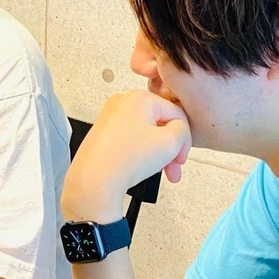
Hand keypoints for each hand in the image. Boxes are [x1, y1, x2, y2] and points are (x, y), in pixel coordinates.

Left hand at [61, 92, 190, 222]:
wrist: (94, 180)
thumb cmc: (124, 160)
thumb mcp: (170, 142)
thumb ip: (183, 130)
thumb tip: (178, 129)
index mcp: (139, 97)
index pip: (176, 113)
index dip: (185, 139)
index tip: (182, 157)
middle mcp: (122, 103)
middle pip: (160, 124)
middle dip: (171, 149)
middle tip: (174, 167)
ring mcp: (111, 118)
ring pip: (147, 134)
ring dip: (158, 153)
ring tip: (160, 171)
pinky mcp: (104, 133)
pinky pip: (132, 139)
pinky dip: (141, 153)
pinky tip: (144, 168)